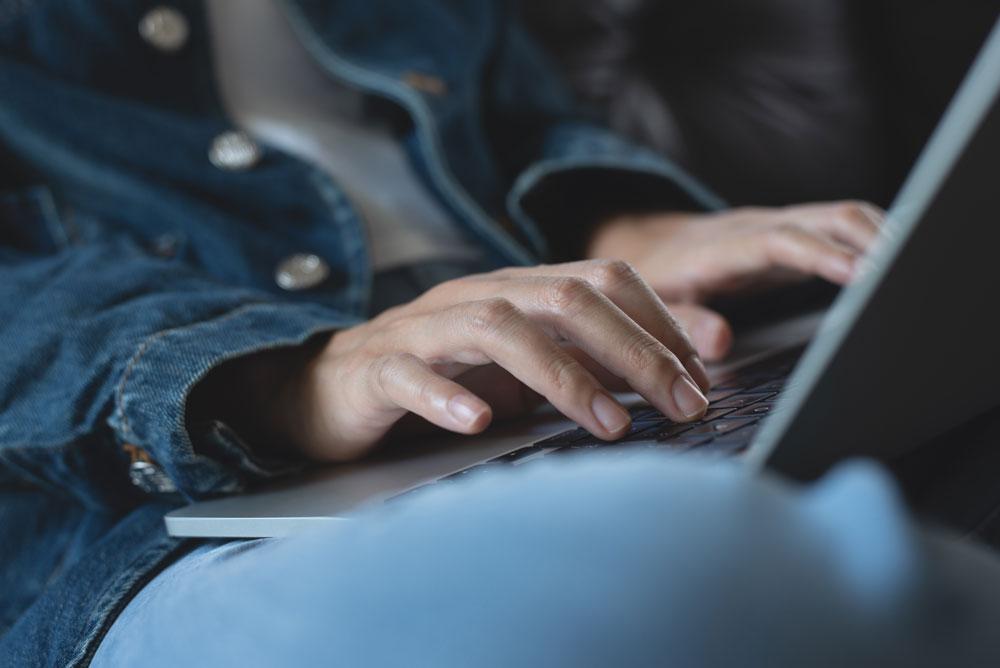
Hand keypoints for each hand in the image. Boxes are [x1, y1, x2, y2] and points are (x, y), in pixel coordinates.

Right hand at [270, 261, 711, 461]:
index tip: (702, 376)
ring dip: (563, 375)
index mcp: (516, 291)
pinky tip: (478, 425)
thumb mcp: (524, 368)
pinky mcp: (375, 370)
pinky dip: (448, 396)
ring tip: (610, 424)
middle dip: (634, 350)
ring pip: (498, 327)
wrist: (328, 387)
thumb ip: (590, 361)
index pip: (602, 280)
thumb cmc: (439, 378)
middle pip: (565, 297)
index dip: (660, 322)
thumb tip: (679, 374)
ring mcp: (424, 331)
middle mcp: (475, 297)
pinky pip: (411, 374)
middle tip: (683, 403)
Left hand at [587, 201, 883, 358]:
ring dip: (882, 236)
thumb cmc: (659, 279)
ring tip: (916, 268)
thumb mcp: (656, 304)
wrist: (652, 246)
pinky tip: (896, 264)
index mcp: (727, 247)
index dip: (825, 256)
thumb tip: (722, 342)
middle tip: (908, 274)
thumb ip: (685, 322)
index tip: (864, 276)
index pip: (784, 242)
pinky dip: (874, 239)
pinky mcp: (796, 236)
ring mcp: (782, 228)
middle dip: (872, 240)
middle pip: (827, 219)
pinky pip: (842, 229)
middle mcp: (761, 227)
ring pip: (842, 218)